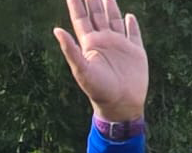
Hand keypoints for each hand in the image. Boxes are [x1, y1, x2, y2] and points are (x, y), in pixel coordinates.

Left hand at [54, 0, 146, 121]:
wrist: (120, 104)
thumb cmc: (98, 90)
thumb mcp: (82, 69)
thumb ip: (70, 50)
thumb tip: (56, 30)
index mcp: (90, 44)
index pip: (80, 19)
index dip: (76, 4)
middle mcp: (104, 41)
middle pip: (96, 15)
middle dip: (92, 1)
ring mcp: (120, 45)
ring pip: (114, 20)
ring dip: (110, 8)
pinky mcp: (135, 51)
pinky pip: (133, 34)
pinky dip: (131, 24)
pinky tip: (129, 16)